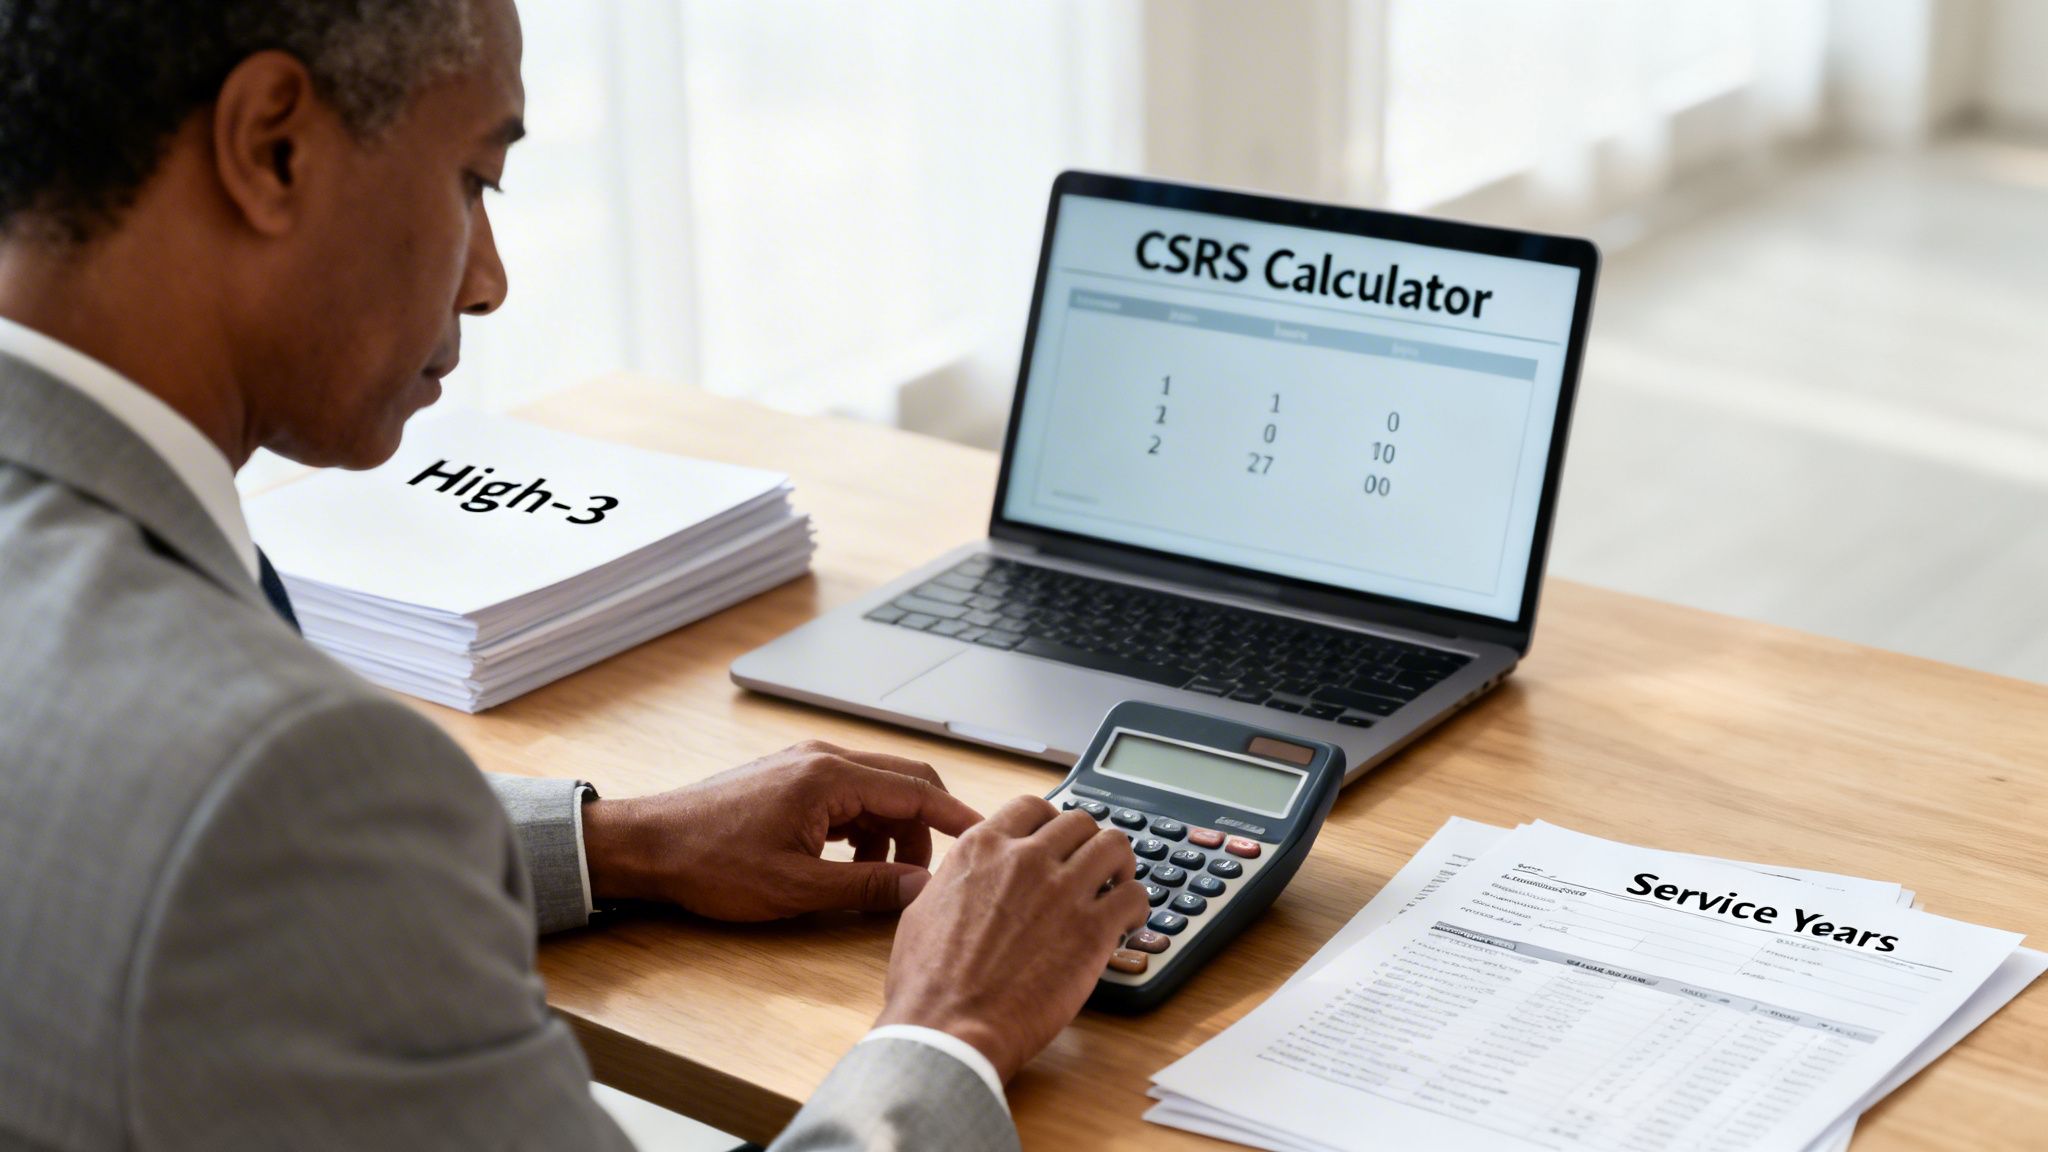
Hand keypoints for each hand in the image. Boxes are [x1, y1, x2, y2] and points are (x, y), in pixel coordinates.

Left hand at [581, 740, 981, 919]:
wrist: (648, 846)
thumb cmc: (710, 863)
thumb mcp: (797, 887)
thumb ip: (868, 885)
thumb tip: (922, 888)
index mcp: (830, 777)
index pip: (917, 792)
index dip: (958, 820)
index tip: (987, 841)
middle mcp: (824, 759)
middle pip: (904, 784)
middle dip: (926, 831)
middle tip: (930, 876)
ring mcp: (806, 765)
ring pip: (877, 793)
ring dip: (892, 833)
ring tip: (878, 879)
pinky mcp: (792, 779)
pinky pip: (849, 797)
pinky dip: (863, 829)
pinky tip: (847, 864)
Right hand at [873, 797, 1149, 1082]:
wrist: (950, 1028)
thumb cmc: (929, 982)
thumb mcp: (924, 909)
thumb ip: (956, 879)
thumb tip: (967, 876)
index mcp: (981, 848)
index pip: (1032, 807)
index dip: (1050, 823)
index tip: (1056, 843)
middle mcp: (1025, 859)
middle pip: (1079, 822)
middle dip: (1086, 843)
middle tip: (1089, 868)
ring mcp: (1062, 890)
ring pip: (1114, 845)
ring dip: (1119, 864)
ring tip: (1116, 886)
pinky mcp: (1093, 929)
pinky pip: (1135, 896)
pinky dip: (1136, 906)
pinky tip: (1126, 924)